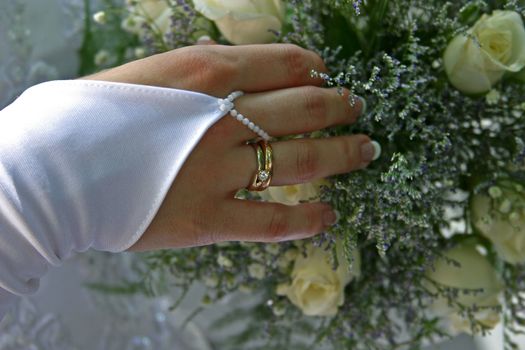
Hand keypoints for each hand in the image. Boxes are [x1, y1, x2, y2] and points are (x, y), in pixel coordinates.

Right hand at [83, 43, 372, 250]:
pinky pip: (271, 221)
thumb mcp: (145, 77)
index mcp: (202, 74)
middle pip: (303, 109)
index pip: (279, 63)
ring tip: (364, 150)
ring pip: (301, 162)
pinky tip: (329, 216)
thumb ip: (195, 76)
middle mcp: (220, 119)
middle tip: (356, 107)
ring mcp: (218, 171)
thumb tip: (235, 74)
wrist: (52, 173)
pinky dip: (306, 220)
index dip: (311, 66)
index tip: (325, 71)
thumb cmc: (89, 118)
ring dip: (341, 154)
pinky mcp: (208, 219)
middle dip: (338, 106)